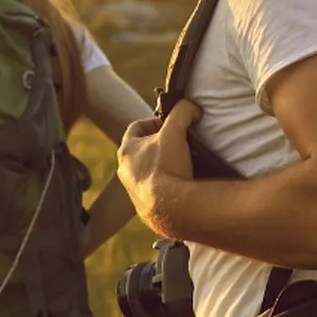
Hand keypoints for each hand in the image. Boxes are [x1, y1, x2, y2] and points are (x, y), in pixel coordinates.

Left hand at [116, 99, 201, 224]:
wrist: (170, 209)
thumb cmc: (166, 167)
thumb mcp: (175, 131)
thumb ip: (182, 112)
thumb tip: (191, 107)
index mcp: (126, 150)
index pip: (136, 127)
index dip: (155, 122)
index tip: (171, 125)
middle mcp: (125, 171)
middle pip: (142, 150)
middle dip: (160, 146)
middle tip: (179, 145)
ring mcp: (134, 191)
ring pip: (148, 172)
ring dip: (163, 167)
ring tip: (183, 166)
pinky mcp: (146, 208)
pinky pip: (156, 192)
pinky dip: (167, 187)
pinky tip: (182, 186)